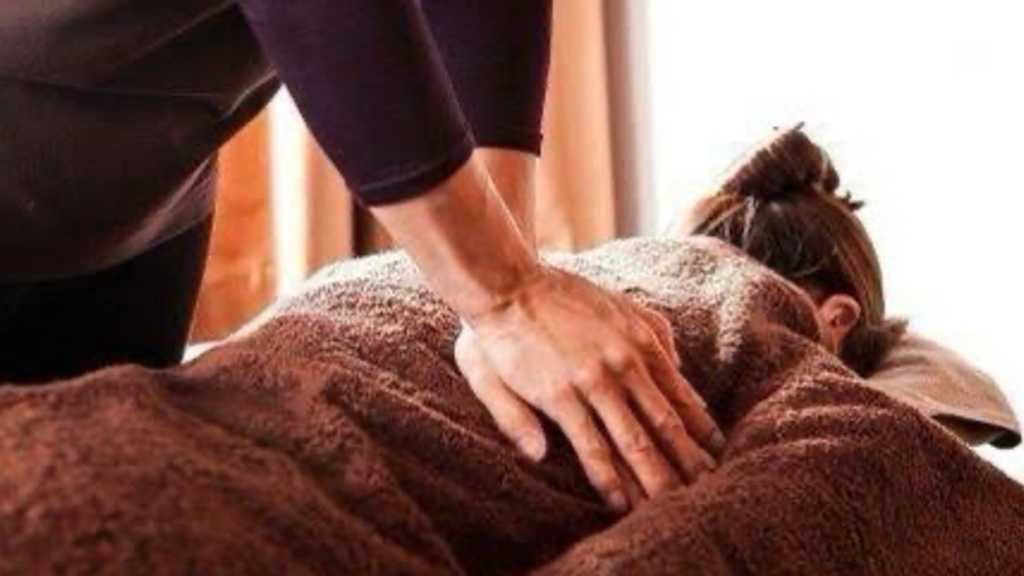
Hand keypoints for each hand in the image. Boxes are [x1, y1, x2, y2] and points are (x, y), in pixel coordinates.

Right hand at [458, 266, 724, 511]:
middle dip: (689, 464)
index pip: (680, 395)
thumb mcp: (619, 300)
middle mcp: (625, 365)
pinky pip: (592, 446)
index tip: (717, 454)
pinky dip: (610, 477)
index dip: (700, 429)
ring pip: (635, 442)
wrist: (506, 283)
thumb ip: (654, 329)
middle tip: (709, 493)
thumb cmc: (557, 294)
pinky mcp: (560, 397)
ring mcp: (594, 382)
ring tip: (676, 508)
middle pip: (665, 426)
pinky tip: (623, 503)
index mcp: (640, 342)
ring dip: (657, 479)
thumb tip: (679, 364)